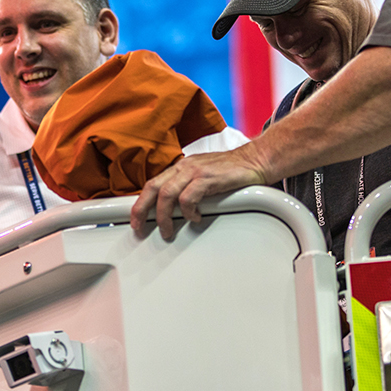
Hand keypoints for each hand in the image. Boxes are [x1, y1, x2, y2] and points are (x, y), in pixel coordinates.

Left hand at [130, 149, 267, 239]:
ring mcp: (195, 171)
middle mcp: (184, 166)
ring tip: (167, 230)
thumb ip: (186, 187)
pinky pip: (189, 197)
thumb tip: (173, 208)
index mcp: (180, 167)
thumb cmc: (230, 171)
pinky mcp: (208, 178)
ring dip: (164, 216)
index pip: (152, 183)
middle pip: (153, 188)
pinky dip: (188, 211)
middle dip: (142, 210)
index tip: (136, 219)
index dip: (140, 202)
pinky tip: (195, 218)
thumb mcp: (202, 176)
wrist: (255, 159)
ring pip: (167, 194)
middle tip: (140, 228)